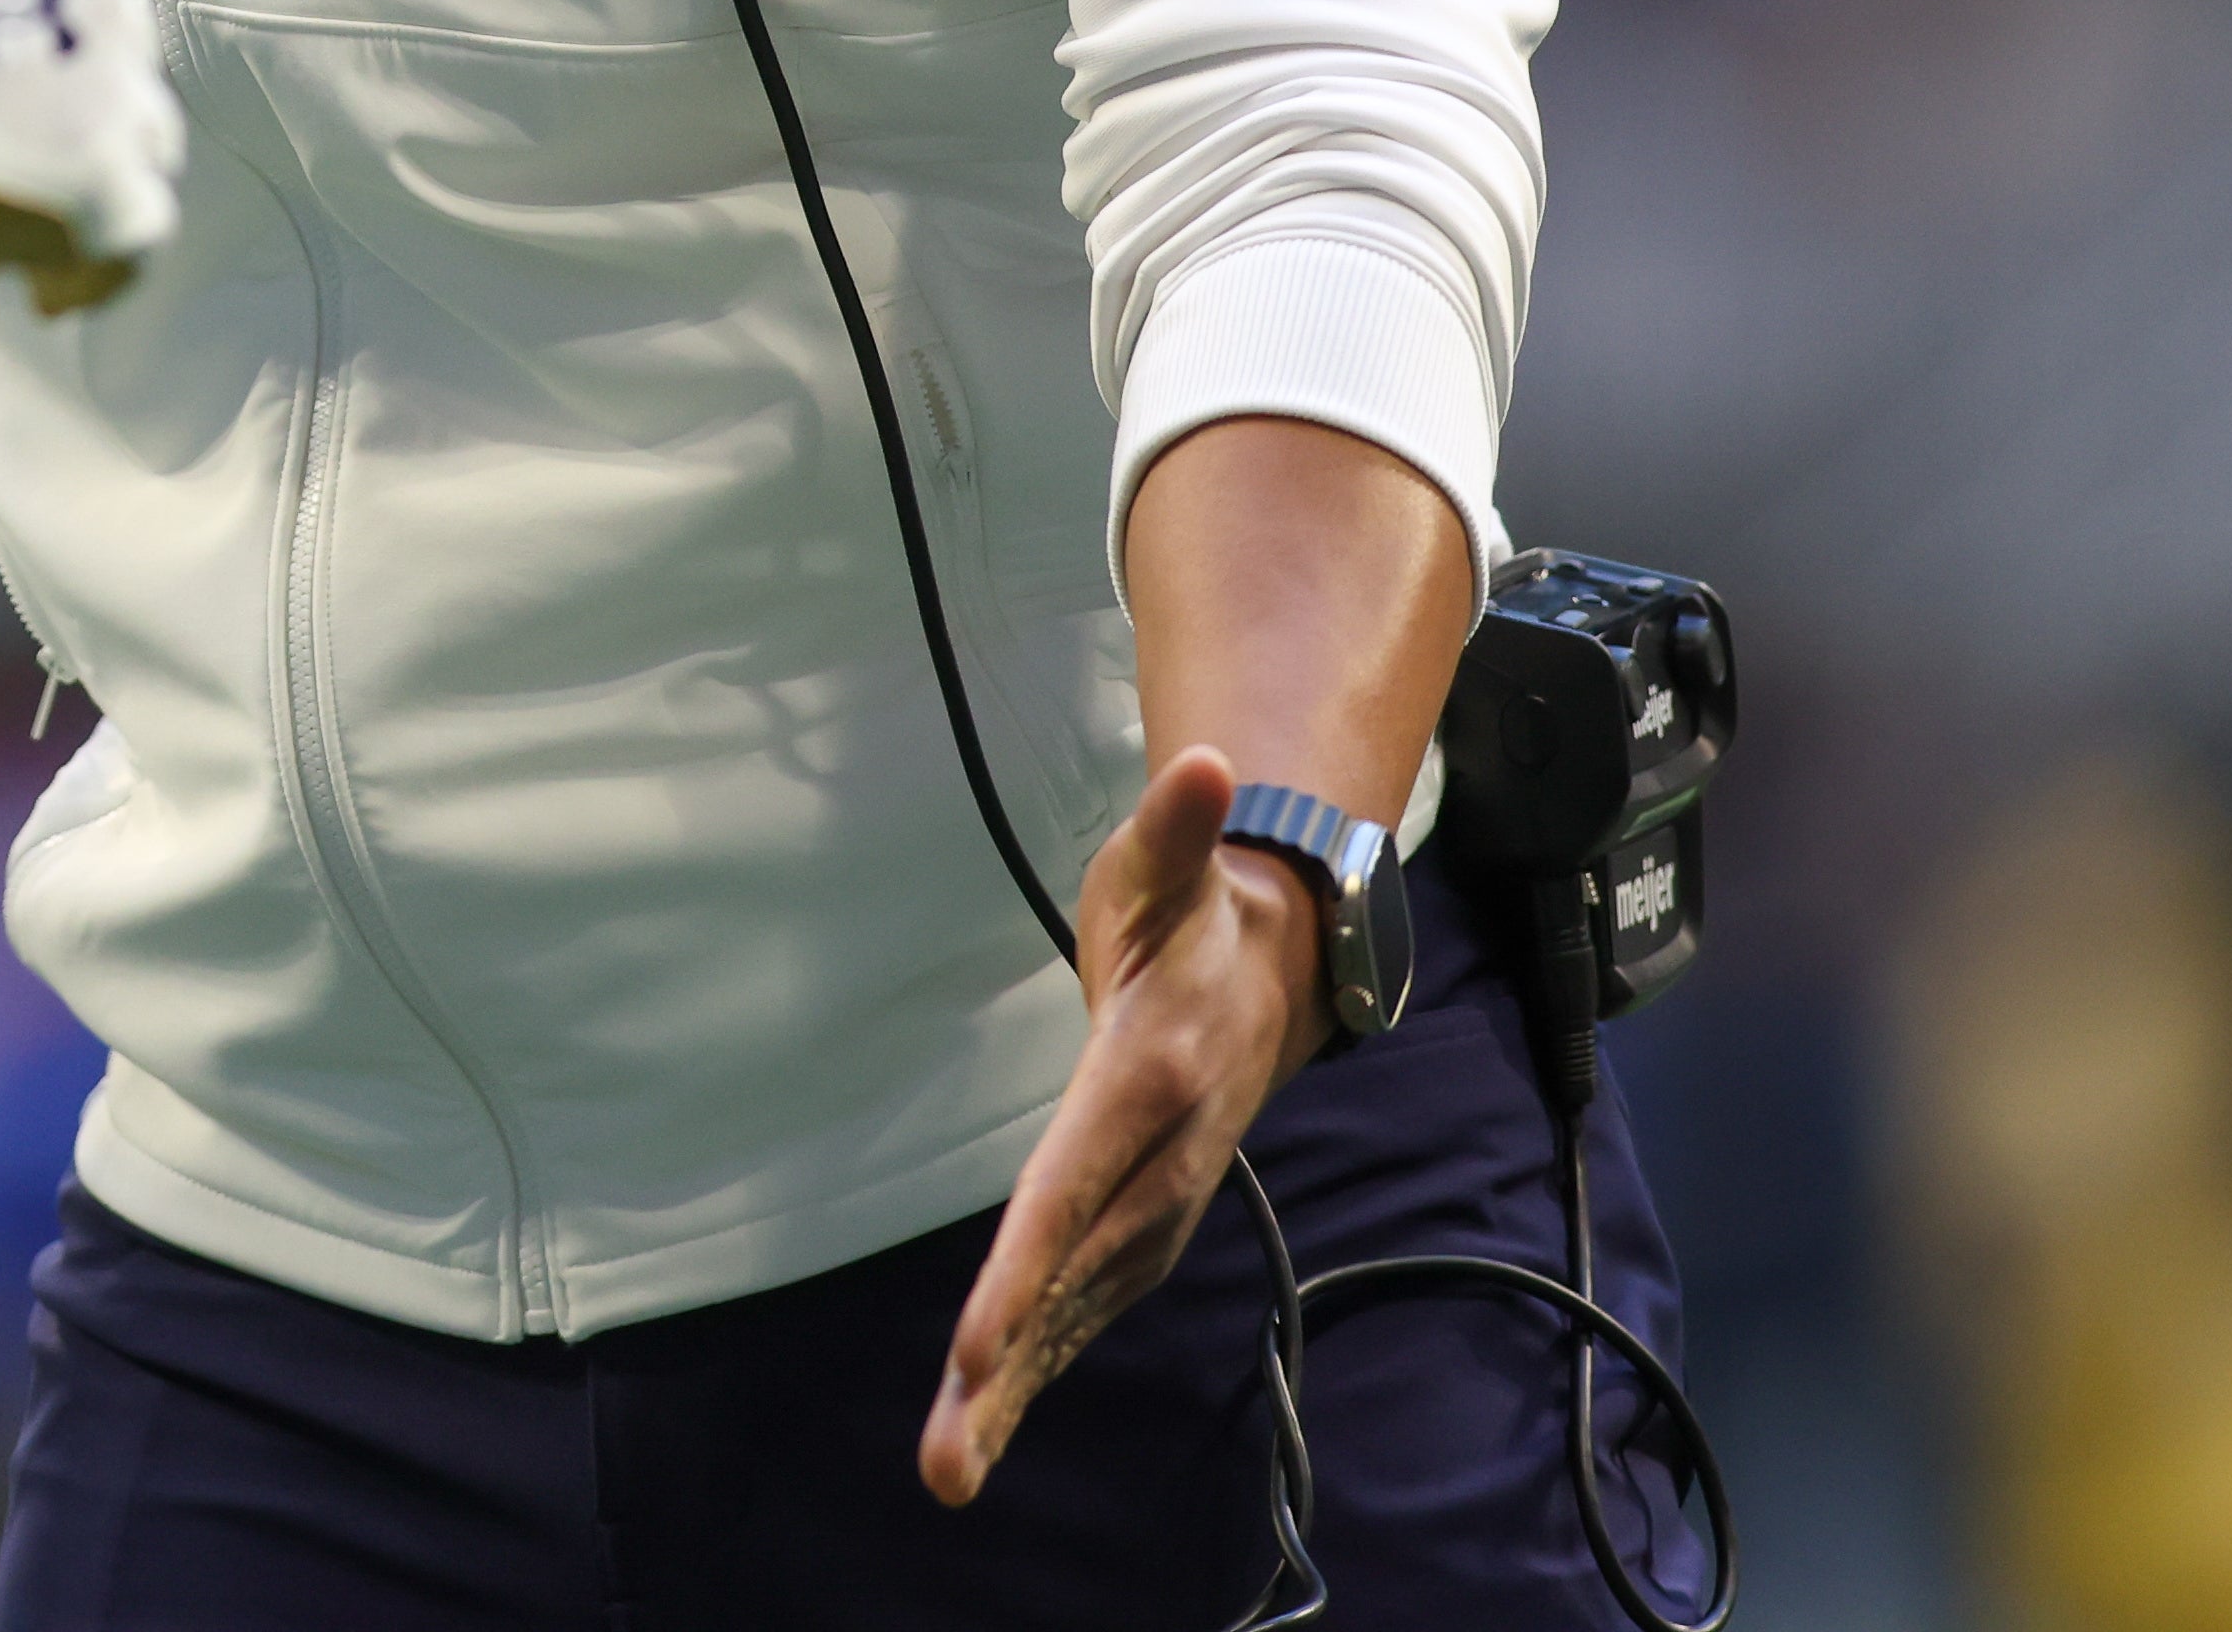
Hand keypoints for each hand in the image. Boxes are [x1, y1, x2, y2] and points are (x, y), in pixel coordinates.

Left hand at [919, 748, 1321, 1503]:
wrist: (1282, 969)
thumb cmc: (1196, 909)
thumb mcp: (1170, 864)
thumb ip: (1175, 829)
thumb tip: (1205, 767)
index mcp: (1150, 1079)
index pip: (1074, 1186)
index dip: (1026, 1268)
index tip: (976, 1346)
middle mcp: (1164, 1157)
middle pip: (1075, 1273)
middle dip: (1013, 1365)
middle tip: (948, 1455)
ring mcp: (1163, 1197)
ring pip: (1083, 1306)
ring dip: (1021, 1389)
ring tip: (952, 1465)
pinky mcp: (1150, 1217)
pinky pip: (1090, 1299)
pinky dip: (1043, 1360)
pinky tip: (989, 1417)